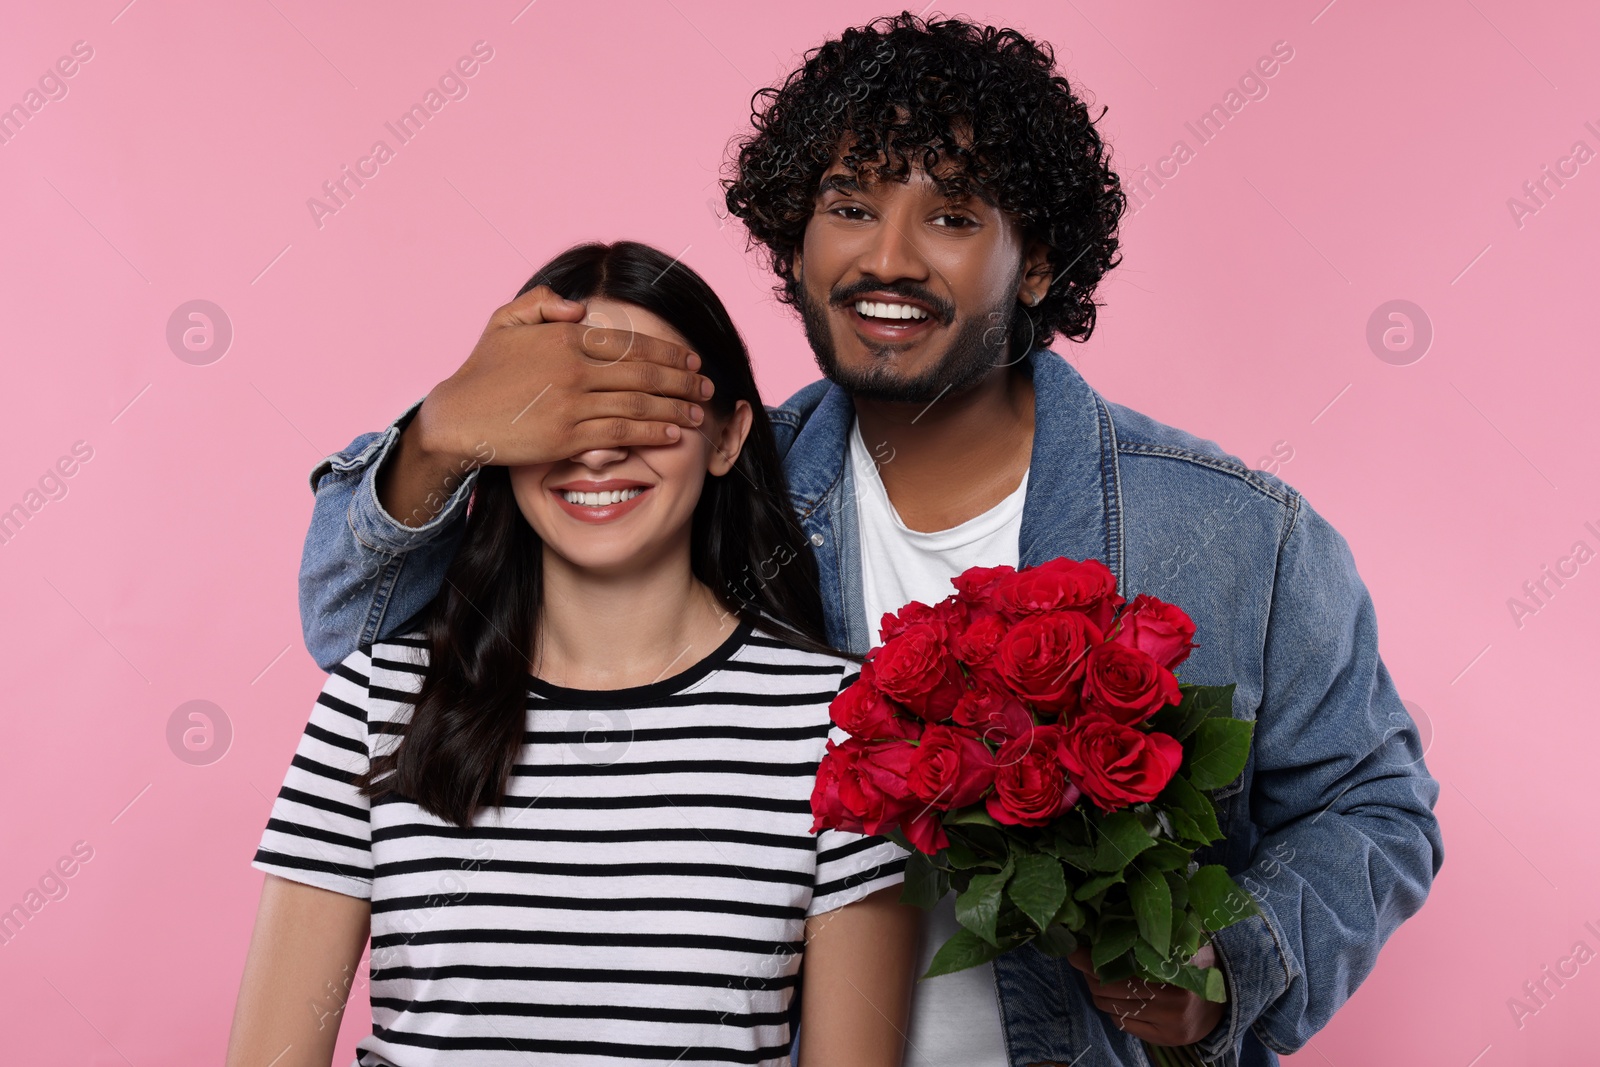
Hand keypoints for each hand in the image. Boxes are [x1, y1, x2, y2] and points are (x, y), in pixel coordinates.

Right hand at [377, 285, 716, 524]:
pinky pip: (620, 434)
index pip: (630, 343)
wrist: (458, 416)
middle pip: (643, 374)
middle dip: (682, 382)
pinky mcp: (567, 437)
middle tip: (706, 387)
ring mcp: (572, 403)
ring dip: (674, 409)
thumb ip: (543, 302)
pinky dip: (651, 434)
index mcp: (565, 336)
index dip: (666, 352)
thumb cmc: (484, 368)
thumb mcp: (505, 320)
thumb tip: (581, 307)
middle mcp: (574, 368)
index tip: (690, 361)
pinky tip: (672, 435)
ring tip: (697, 414)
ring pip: (638, 405)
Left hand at [1066, 943, 1225, 1046]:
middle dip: (1090, 975)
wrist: (1228, 996)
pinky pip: (1124, 1024)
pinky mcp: (1166, 1039)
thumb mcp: (1183, 938)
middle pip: (1109, 989)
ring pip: (1112, 1008)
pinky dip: (1114, 1010)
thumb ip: (1154, 930)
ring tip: (1098, 976)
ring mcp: (1169, 1023)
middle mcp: (1172, 1000)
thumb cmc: (1198, 960)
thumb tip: (1110, 915)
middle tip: (1084, 960)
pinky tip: (1117, 998)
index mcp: (1175, 970)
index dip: (1091, 959)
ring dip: (1098, 992)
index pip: (1118, 967)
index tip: (1073, 949)